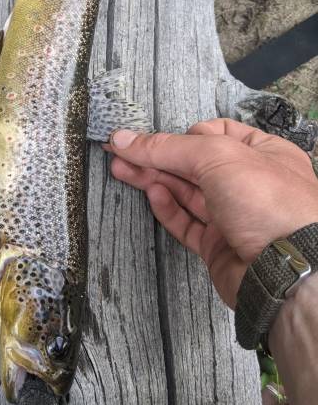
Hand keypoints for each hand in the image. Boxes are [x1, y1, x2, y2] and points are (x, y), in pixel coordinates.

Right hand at [107, 119, 317, 307]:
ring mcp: (234, 215)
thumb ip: (168, 147)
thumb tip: (125, 138)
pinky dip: (167, 208)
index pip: (214, 134)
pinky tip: (152, 194)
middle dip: (156, 157)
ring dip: (153, 179)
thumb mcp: (217, 156)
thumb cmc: (270, 204)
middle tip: (121, 152)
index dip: (181, 134)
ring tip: (121, 170)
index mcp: (262, 152)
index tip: (148, 135)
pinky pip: (186, 223)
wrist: (284, 270)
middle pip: (193, 164)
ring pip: (185, 193)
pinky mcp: (218, 245)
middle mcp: (249, 183)